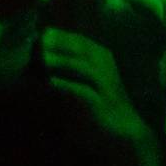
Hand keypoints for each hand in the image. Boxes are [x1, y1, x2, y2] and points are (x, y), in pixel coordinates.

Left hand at [37, 28, 151, 151]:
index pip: (83, 43)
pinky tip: (51, 83)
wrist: (125, 133)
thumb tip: (48, 64)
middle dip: (62, 43)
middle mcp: (107, 70)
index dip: (64, 36)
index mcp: (105, 64)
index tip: (43, 32)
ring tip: (42, 58)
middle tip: (40, 39)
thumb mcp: (89, 86)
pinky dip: (67, 85)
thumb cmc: (103, 109)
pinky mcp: (102, 103)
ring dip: (63, 61)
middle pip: (84, 50)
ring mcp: (106, 86)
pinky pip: (84, 91)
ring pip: (84, 67)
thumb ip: (74, 73)